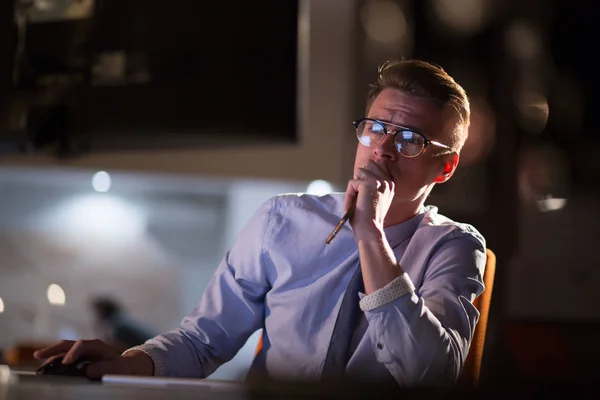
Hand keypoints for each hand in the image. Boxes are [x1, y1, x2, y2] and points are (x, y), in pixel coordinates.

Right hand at [33, 339, 153, 378]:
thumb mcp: (119, 368)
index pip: (81, 345)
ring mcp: (80, 352)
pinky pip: (62, 358)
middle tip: (38, 355)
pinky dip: (53, 362)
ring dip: (50, 357)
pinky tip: (45, 369)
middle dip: (52, 349)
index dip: (72, 353)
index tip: (65, 363)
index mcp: (96, 345)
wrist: (125, 366)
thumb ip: (106, 368)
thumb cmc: (122, 367)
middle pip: (67, 344)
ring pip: (62, 351)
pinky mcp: (76, 359)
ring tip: (39, 366)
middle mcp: (86, 346)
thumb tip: (87, 370)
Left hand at [345, 159, 394, 238]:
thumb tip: (361, 170)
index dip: (366, 176)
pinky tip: (352, 206)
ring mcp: (379, 182)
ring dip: (354, 187)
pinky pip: (352, 182)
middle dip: (361, 178)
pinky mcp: (368, 184)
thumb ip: (370, 184)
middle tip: (359, 196)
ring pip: (359, 172)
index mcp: (390, 185)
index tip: (363, 192)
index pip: (378, 165)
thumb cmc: (368, 218)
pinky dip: (349, 195)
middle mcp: (387, 182)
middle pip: (368, 165)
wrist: (369, 230)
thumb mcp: (373, 197)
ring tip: (357, 202)